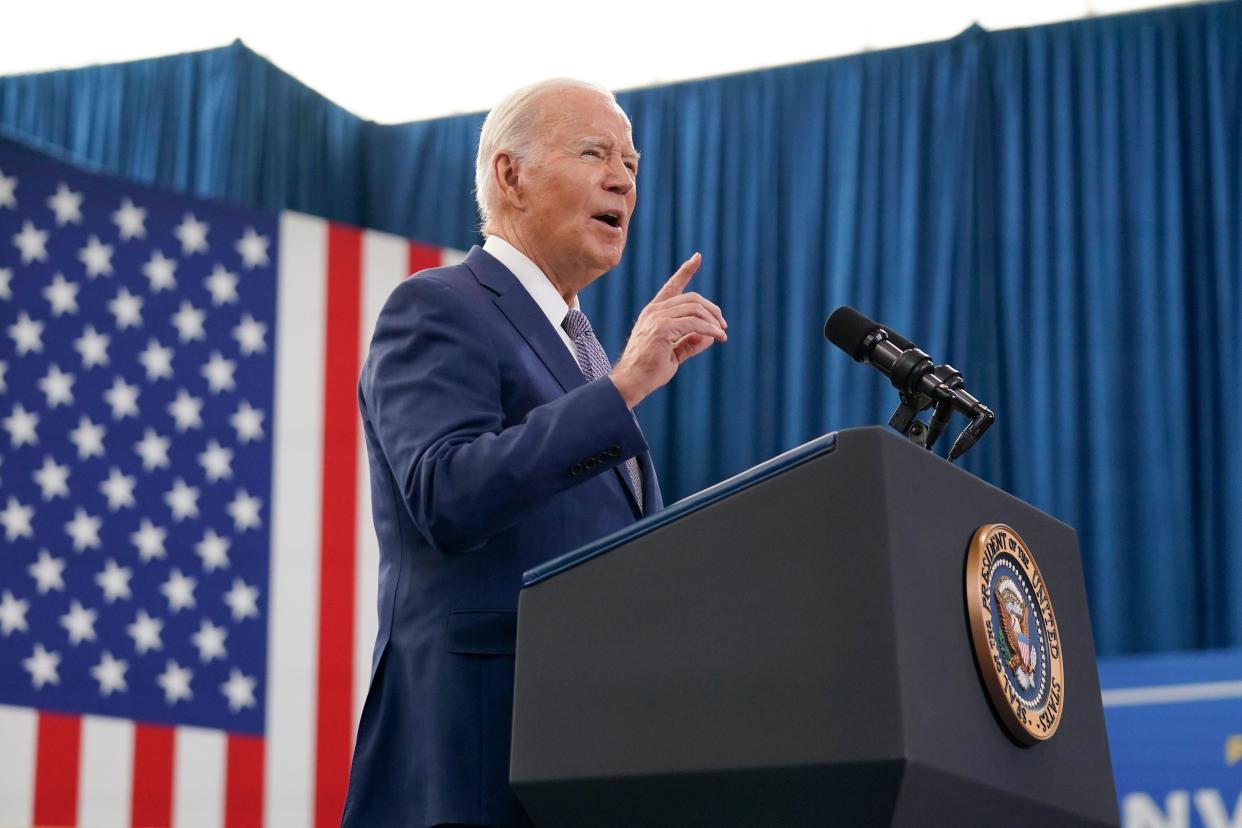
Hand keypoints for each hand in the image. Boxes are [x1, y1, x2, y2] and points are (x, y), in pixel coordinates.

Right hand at [610, 252, 726, 408]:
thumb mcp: (674, 352)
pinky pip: (694, 323)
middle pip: (691, 298)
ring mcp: (657, 318)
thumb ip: (690, 341)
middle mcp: (654, 311)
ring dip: (713, 320)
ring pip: (694, 308)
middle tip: (723, 325)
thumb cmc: (650, 370)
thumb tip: (710, 336)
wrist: (632, 382)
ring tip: (722, 333)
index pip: (672, 286)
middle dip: (711, 309)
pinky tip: (719, 337)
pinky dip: (710, 329)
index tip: (698, 257)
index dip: (686, 271)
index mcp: (654, 312)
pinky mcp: (662, 329)